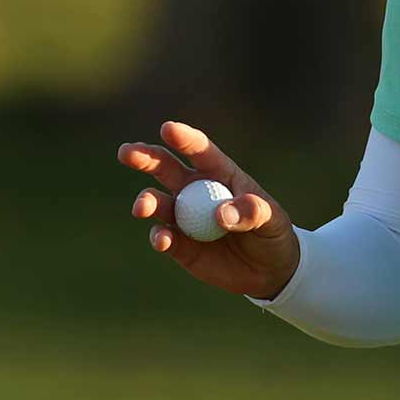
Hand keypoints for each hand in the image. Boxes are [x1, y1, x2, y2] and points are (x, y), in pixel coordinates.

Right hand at [119, 120, 300, 298]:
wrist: (269, 271)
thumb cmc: (273, 233)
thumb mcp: (272, 220)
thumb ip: (251, 212)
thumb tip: (221, 214)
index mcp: (220, 174)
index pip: (200, 152)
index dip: (184, 139)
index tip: (168, 128)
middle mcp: (196, 191)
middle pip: (165, 168)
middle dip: (145, 158)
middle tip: (126, 152)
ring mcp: (184, 217)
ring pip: (158, 202)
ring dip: (147, 202)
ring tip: (142, 208)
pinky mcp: (179, 245)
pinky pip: (163, 236)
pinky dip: (159, 237)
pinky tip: (162, 240)